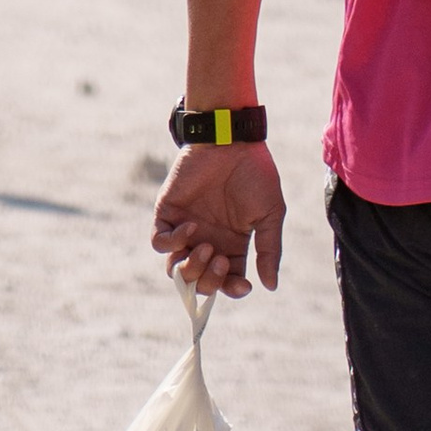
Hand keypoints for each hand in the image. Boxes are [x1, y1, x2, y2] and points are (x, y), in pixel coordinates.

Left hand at [152, 141, 284, 297]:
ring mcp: (186, 229)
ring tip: (207, 249)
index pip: (226, 282)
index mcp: (231, 245)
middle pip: (198, 281)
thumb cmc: (255, 175)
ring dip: (190, 268)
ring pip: (176, 269)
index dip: (231, 290)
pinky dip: (173, 243)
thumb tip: (270, 286)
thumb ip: (269, 250)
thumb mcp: (269, 215)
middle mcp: (207, 241)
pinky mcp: (167, 213)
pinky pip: (160, 242)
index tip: (243, 285)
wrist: (232, 141)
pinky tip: (192, 228)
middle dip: (209, 281)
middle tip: (221, 259)